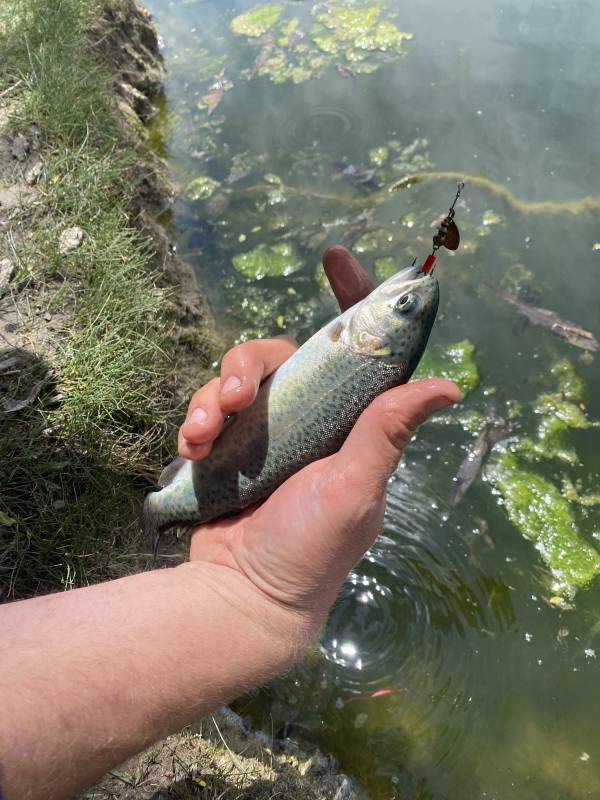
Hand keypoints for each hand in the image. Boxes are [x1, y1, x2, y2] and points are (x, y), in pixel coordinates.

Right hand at [179, 246, 459, 644]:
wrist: (242, 595)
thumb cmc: (310, 547)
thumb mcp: (354, 489)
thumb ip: (387, 433)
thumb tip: (449, 385)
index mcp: (350, 423)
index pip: (358, 350)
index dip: (351, 299)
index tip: (335, 257)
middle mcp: (309, 419)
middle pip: (281, 355)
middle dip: (250, 363)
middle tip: (234, 392)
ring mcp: (265, 433)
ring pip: (238, 378)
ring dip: (215, 393)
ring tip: (203, 430)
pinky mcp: (228, 448)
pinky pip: (209, 409)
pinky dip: (197, 420)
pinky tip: (192, 446)